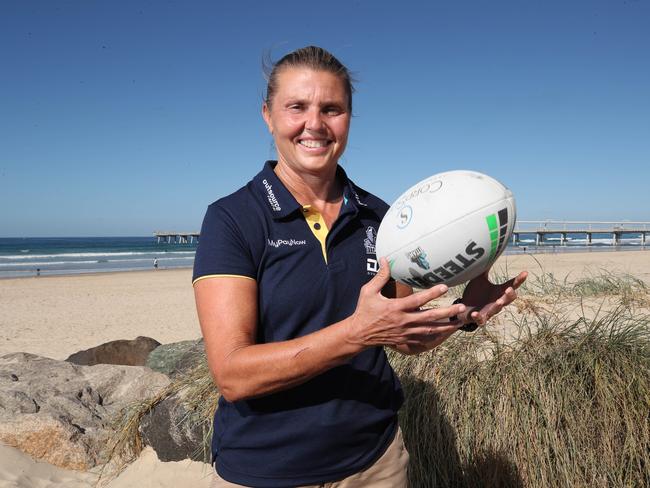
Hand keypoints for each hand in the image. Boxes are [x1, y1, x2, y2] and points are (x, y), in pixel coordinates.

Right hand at [347, 258, 465, 347]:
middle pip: (430, 316)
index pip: (418, 300)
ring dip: (447, 326)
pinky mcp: (406, 339)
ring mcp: (406, 332)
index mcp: (396, 308)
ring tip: (460, 322)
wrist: (359, 334)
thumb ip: (380, 276)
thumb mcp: (368, 291)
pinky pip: (424, 339)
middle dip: (447, 312)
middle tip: (461, 307)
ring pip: (430, 330)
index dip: (432, 293)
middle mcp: (404, 321)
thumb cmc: (364, 310)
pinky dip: (436, 337)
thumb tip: (386, 259)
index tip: (445, 287)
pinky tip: (446, 334)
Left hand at [459, 269, 527, 325]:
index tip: (525, 273)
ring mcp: (489, 311)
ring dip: (498, 306)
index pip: (512, 285)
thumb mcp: (479, 280)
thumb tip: (488, 253)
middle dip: (510, 295)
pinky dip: (479, 317)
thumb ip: (484, 269)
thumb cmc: (475, 294)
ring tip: (499, 302)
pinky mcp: (479, 318)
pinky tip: (475, 314)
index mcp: (498, 292)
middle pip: (508, 299)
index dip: (519, 280)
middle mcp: (497, 302)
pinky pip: (480, 320)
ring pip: (497, 309)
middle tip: (509, 289)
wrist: (463, 309)